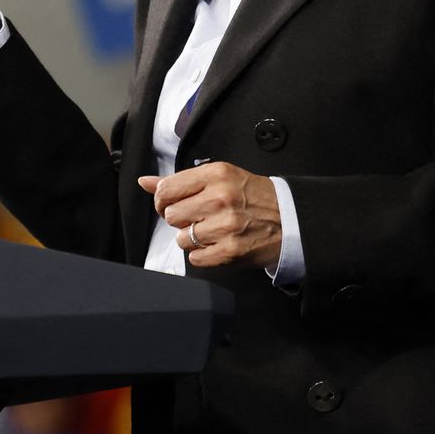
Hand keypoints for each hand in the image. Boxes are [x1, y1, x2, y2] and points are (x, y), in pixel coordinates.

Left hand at [138, 163, 281, 269]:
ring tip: (211, 232)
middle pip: (171, 215)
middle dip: (180, 219)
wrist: (290, 219)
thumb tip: (144, 182)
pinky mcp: (231, 251)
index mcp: (216, 174)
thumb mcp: (220, 177)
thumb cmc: (252, 196)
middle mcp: (220, 198)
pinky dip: (202, 255)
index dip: (162, 200)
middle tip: (198, 218)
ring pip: (182, 238)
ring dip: (192, 239)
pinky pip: (195, 258)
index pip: (166, 189)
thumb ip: (180, 181)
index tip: (172, 204)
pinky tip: (217, 245)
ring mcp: (226, 226)